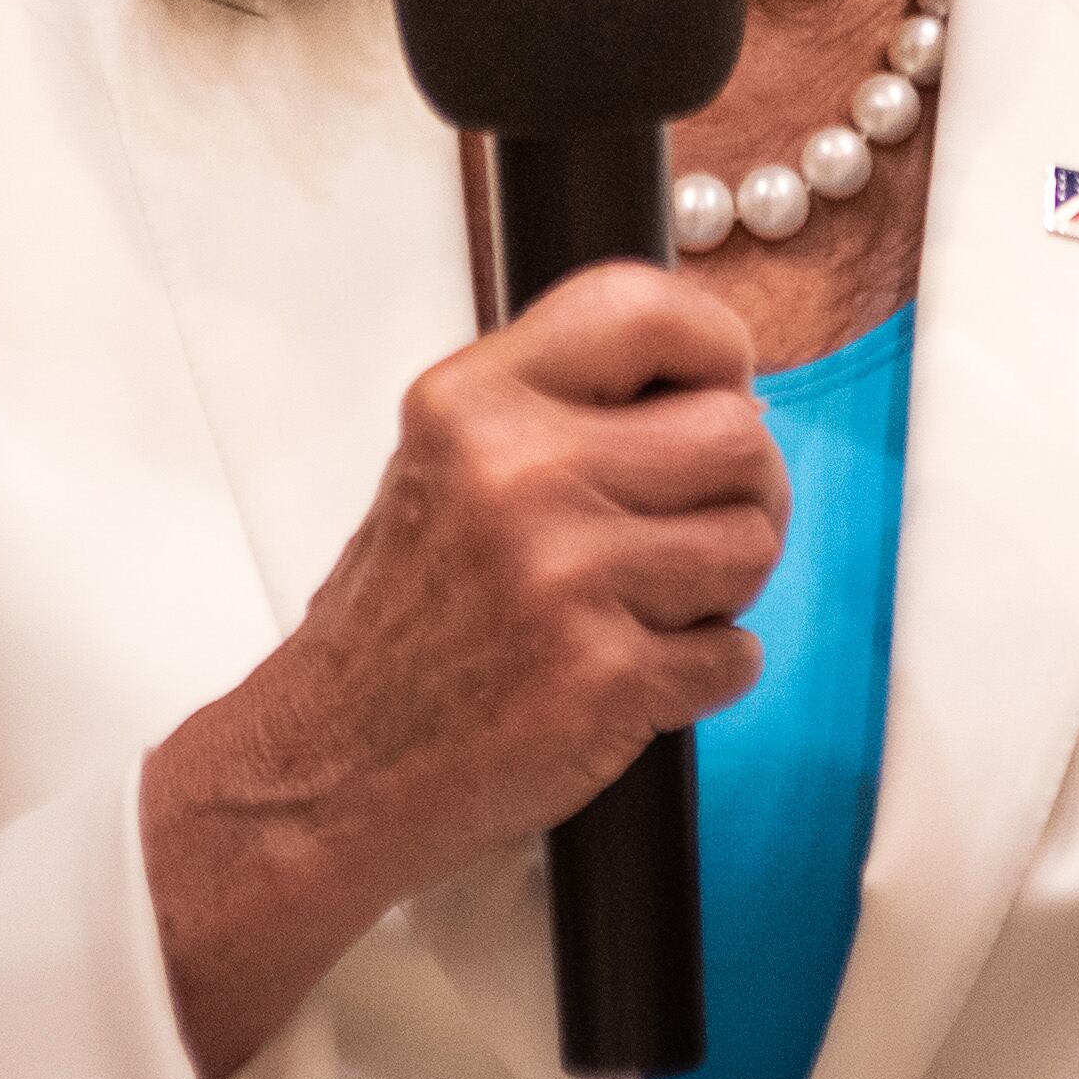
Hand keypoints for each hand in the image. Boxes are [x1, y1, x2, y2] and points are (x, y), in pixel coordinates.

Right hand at [142, 263, 786, 1078]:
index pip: (643, 308)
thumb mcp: (446, 467)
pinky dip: (703, 674)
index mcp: (475, 402)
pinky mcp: (603, 675)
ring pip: (753, 542)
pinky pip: (737, 653)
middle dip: (742, 489)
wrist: (326, 770)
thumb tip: (721, 388)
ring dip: (724, 589)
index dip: (714, 348)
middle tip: (694, 529)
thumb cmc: (397, 627)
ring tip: (645, 610)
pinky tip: (629, 676)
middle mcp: (518, 472)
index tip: (723, 387)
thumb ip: (561, 411)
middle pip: (737, 434)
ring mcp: (564, 575)